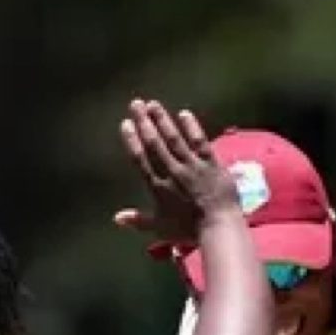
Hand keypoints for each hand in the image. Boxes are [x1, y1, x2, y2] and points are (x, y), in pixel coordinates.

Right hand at [114, 99, 229, 248]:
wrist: (219, 228)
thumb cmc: (189, 231)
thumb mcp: (160, 228)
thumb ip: (138, 220)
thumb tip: (116, 218)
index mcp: (158, 187)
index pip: (141, 159)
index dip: (132, 140)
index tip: (125, 123)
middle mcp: (172, 173)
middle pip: (155, 144)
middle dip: (144, 122)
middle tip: (136, 103)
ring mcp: (192, 167)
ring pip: (174, 139)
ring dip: (163, 120)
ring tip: (154, 104)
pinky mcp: (211, 164)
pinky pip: (200, 143)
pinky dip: (192, 128)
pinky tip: (184, 114)